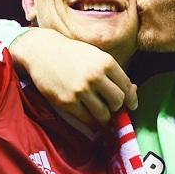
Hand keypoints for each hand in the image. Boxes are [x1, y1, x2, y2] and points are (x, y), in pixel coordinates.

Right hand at [11, 29, 137, 125]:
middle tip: (111, 106)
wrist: (42, 51)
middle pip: (118, 102)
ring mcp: (81, 90)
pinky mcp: (67, 102)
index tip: (131, 105)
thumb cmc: (71, 53)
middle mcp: (96, 76)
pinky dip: (92, 122)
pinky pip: (87, 120)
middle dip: (117, 107)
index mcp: (106, 62)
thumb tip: (132, 91)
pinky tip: (90, 117)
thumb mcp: (95, 55)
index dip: (132, 99)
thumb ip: (112, 73)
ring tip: (100, 113)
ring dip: (105, 116)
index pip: (126, 86)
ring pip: (104, 114)